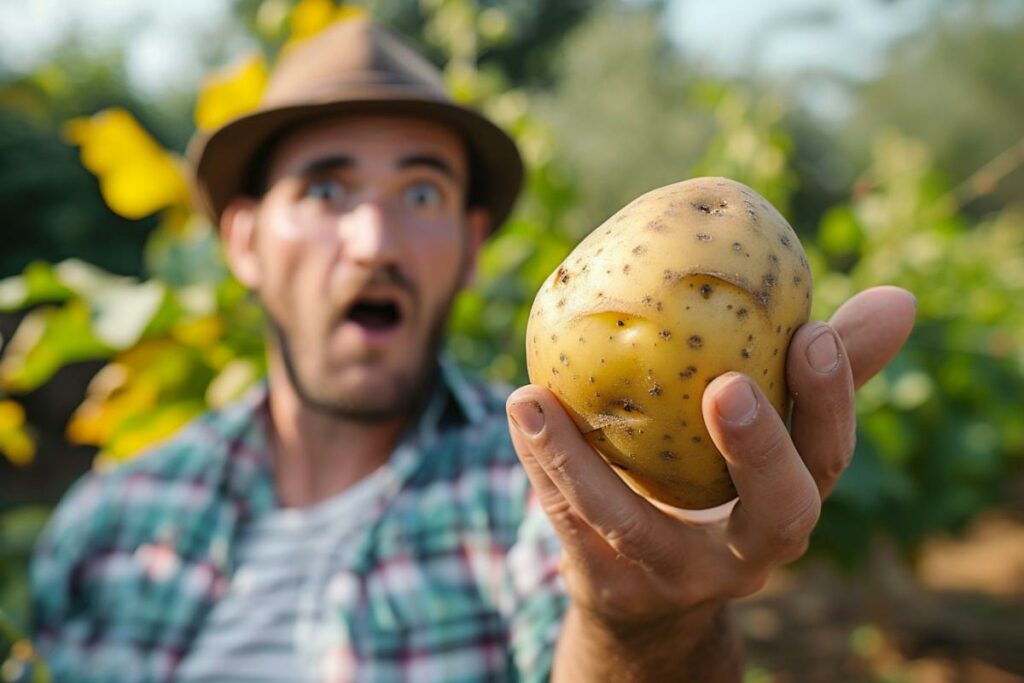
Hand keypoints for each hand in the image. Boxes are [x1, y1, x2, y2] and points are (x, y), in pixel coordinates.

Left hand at [506, 286, 915, 625]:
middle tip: (730, 386)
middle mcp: (747, 555)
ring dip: (581, 461)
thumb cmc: (714, 483)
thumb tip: (900, 298)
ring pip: (636, 527)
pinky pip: (572, 524)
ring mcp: (676, 578)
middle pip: (779, 514)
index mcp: (788, 506)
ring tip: (534, 397)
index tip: (812, 330)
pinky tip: (525, 406)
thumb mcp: (766, 433)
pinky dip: (544, 465)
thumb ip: (816, 373)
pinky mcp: (611, 587)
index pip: (829, 459)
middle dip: (762, 451)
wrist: (647, 591)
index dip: (830, 401)